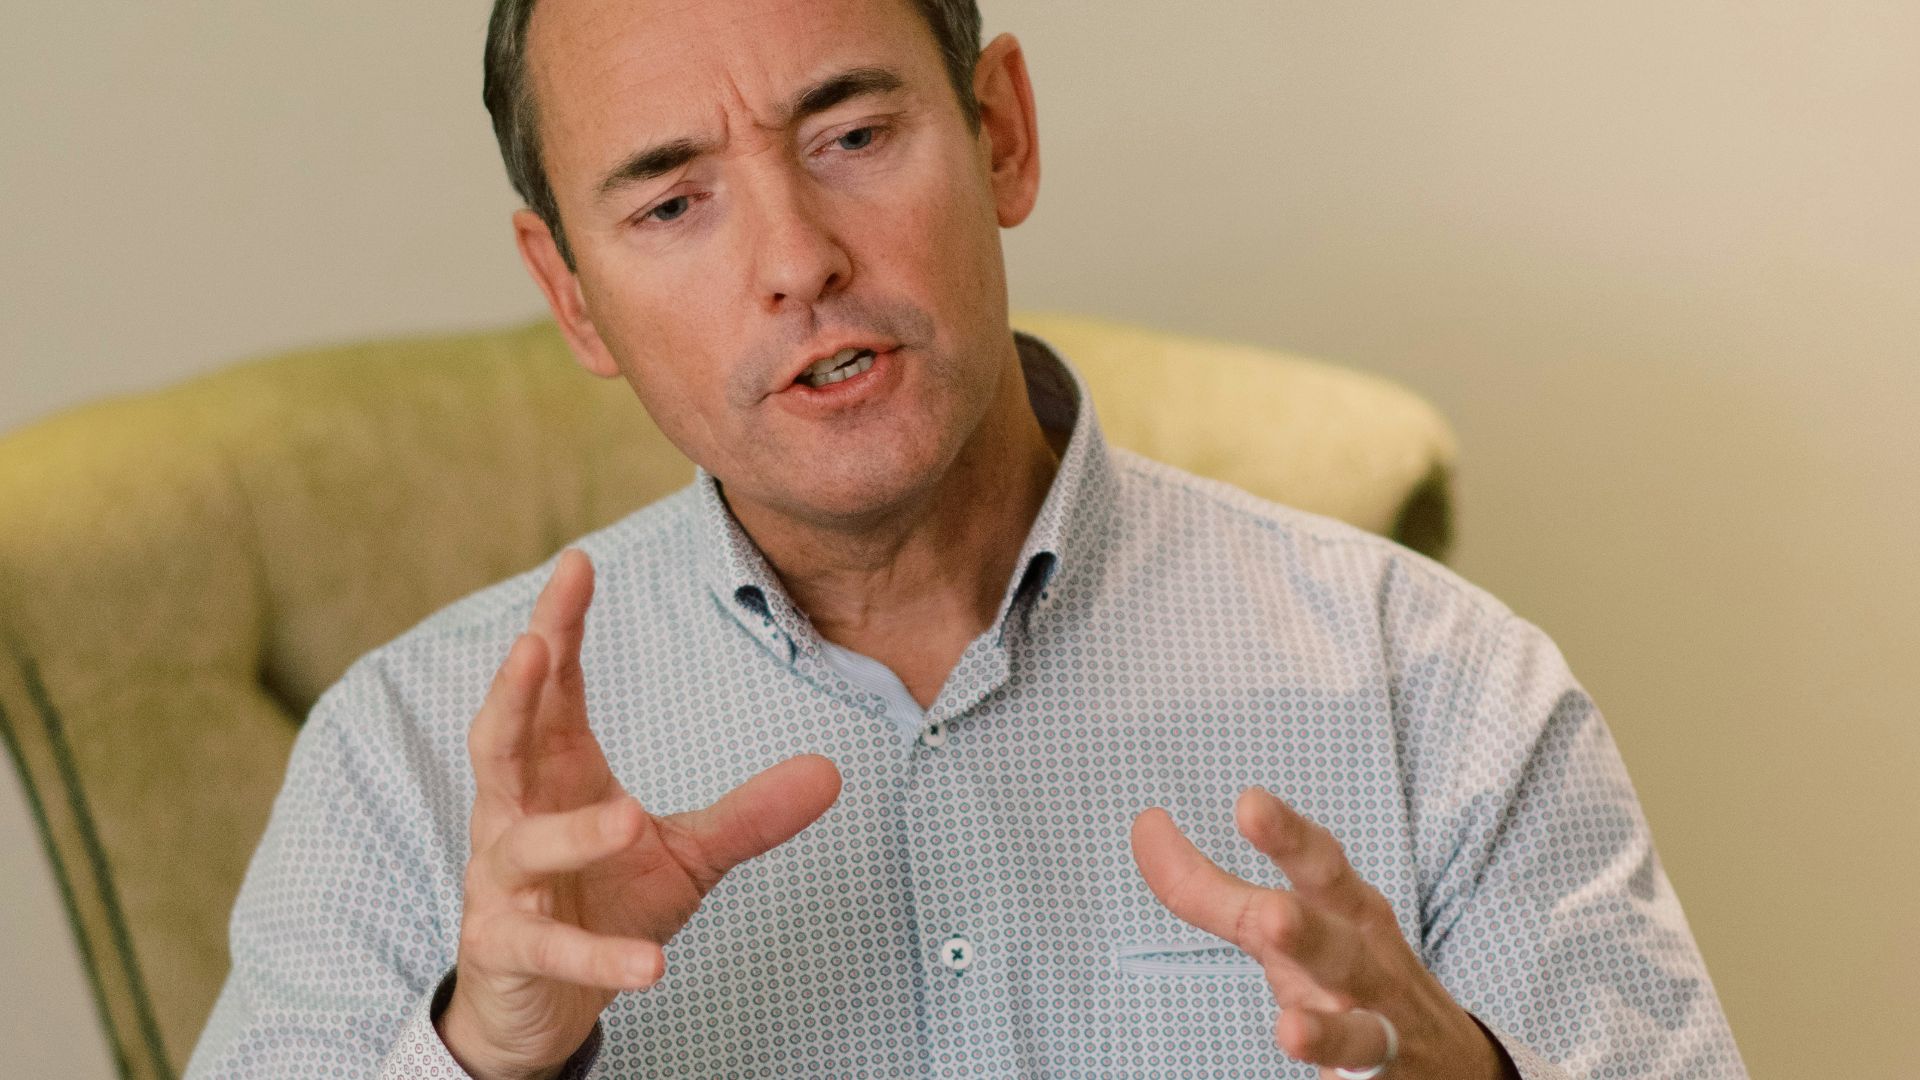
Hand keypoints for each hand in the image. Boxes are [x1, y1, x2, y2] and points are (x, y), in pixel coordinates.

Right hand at [439, 548, 842, 1079]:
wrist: (541, 1002)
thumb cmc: (602, 900)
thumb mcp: (684, 852)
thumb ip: (748, 813)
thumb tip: (831, 770)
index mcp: (554, 774)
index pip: (550, 690)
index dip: (557, 627)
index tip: (577, 563)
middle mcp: (514, 815)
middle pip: (498, 742)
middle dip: (512, 691)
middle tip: (534, 643)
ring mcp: (502, 884)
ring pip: (524, 845)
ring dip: (573, 833)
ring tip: (627, 819)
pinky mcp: (507, 950)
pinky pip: (552, 949)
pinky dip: (598, 956)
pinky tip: (651, 964)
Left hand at [1130, 788, 1514, 1079]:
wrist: (1446, 1056)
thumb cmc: (1345, 967)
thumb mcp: (1291, 919)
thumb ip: (1214, 888)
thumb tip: (1145, 826)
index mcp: (1348, 910)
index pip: (1320, 864)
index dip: (1285, 836)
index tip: (1247, 802)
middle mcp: (1365, 963)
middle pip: (1336, 946)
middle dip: (1305, 933)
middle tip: (1273, 917)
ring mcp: (1378, 1029)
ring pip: (1356, 1033)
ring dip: (1324, 1032)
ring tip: (1291, 1032)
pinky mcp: (1378, 1079)